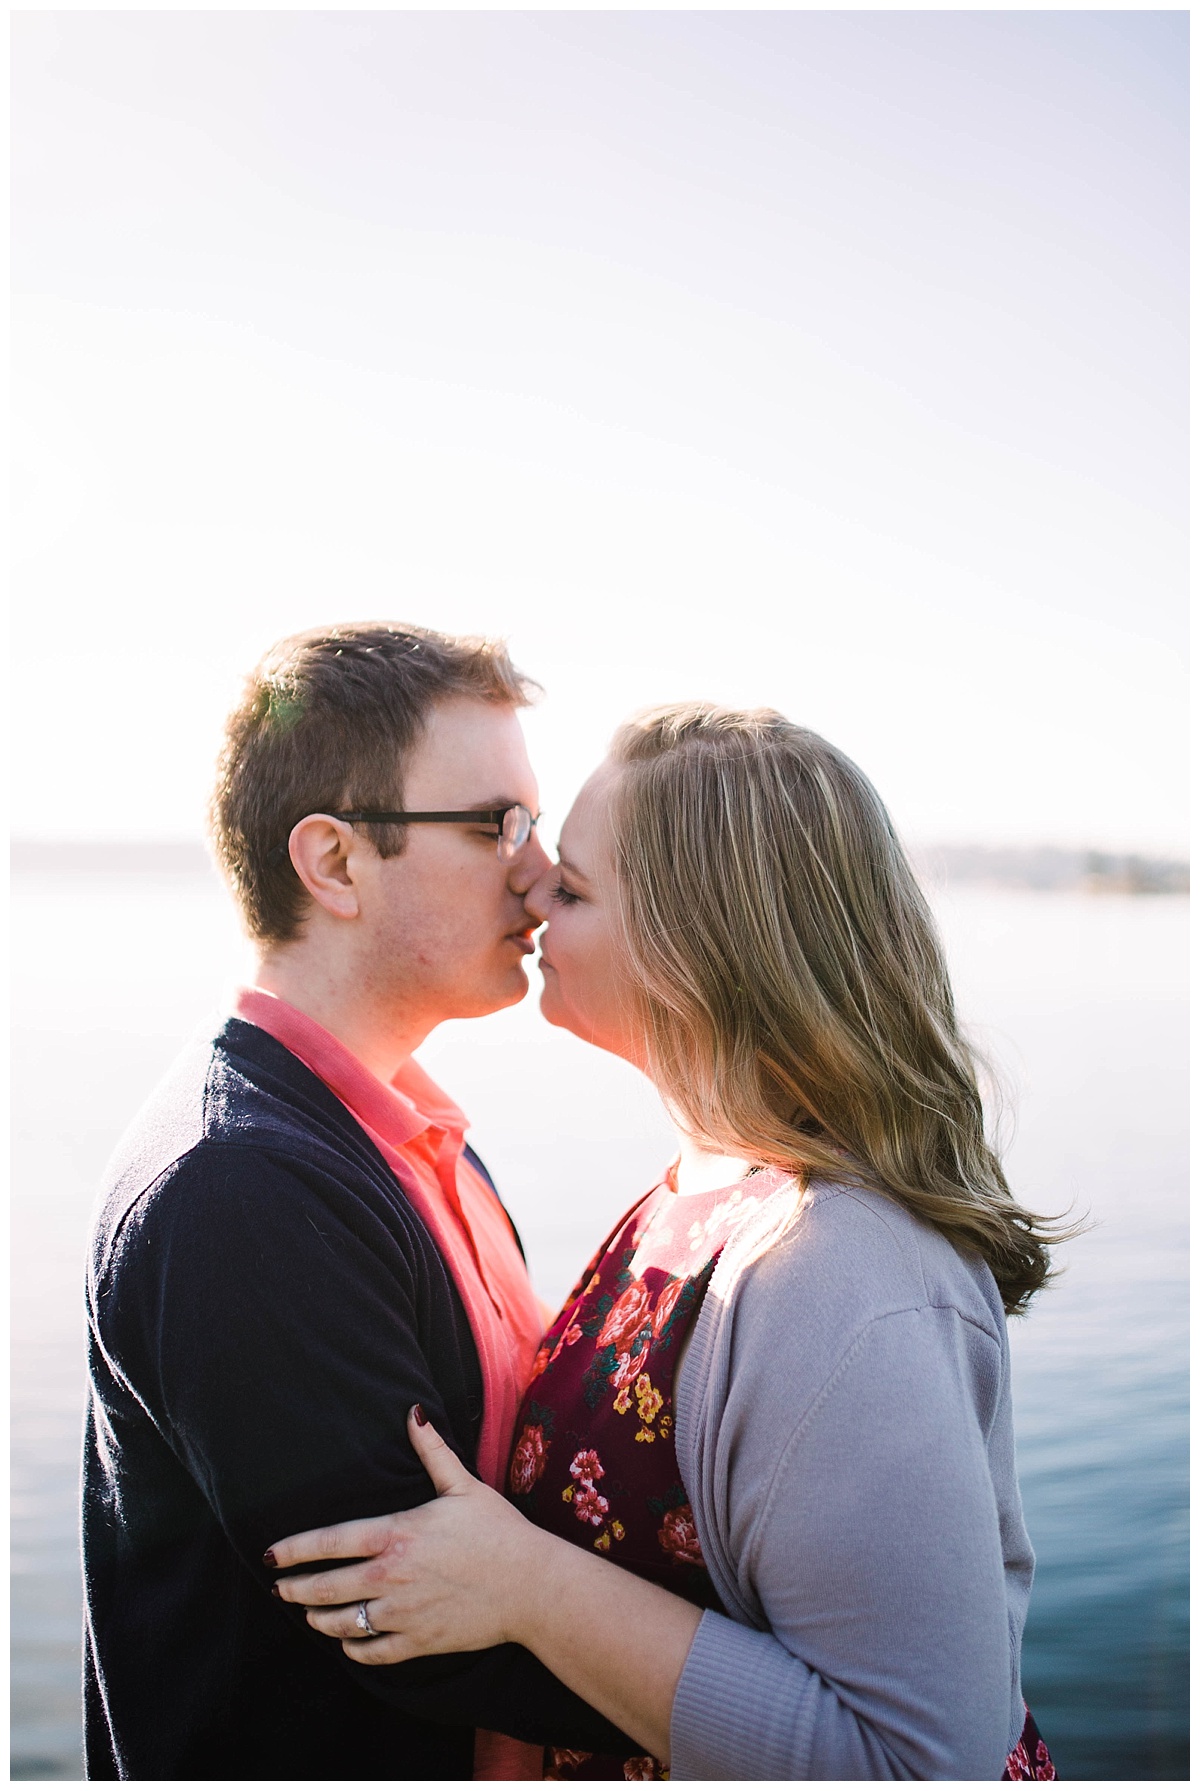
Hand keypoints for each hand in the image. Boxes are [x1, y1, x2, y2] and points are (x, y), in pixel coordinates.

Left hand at [265, 1407, 537, 1663]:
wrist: (531, 1586)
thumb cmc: (498, 1531)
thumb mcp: (463, 1485)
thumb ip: (432, 1451)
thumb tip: (413, 1411)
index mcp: (396, 1534)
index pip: (329, 1542)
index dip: (293, 1550)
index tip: (271, 1555)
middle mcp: (390, 1576)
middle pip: (325, 1588)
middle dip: (295, 1590)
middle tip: (279, 1590)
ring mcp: (402, 1613)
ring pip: (341, 1624)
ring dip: (318, 1620)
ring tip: (309, 1615)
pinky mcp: (418, 1641)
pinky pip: (371, 1652)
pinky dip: (353, 1648)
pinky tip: (347, 1640)